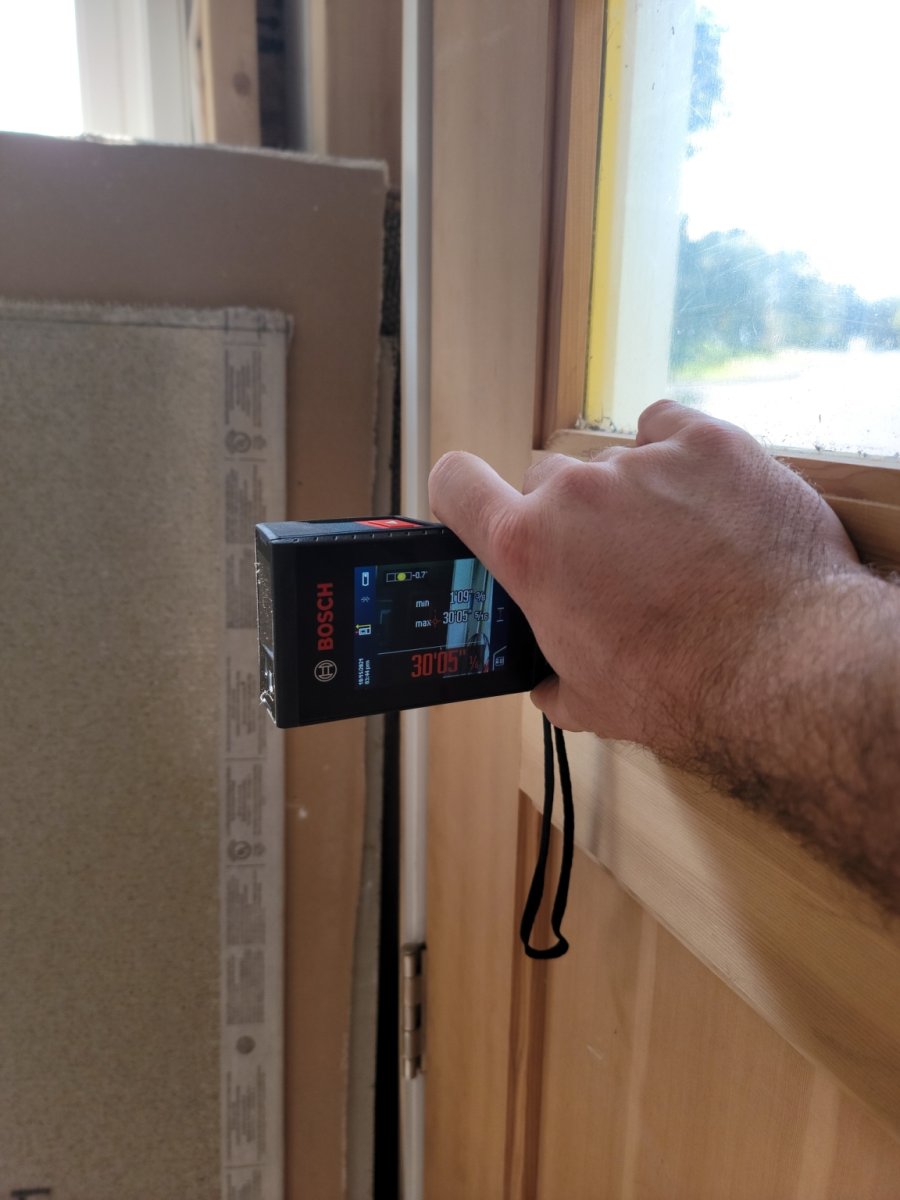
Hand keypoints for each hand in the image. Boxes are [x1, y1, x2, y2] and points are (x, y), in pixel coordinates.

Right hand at [428, 400, 861, 759]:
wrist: (785, 667)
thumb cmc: (685, 690)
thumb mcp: (590, 702)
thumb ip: (549, 674)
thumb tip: (546, 678)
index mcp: (529, 550)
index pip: (456, 485)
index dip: (464, 494)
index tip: (482, 504)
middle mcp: (575, 493)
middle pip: (548, 479)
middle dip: (572, 514)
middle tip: (613, 559)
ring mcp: (642, 460)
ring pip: (615, 460)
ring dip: (634, 494)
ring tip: (680, 543)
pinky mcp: (708, 443)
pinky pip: (667, 425)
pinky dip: (677, 454)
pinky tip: (702, 495)